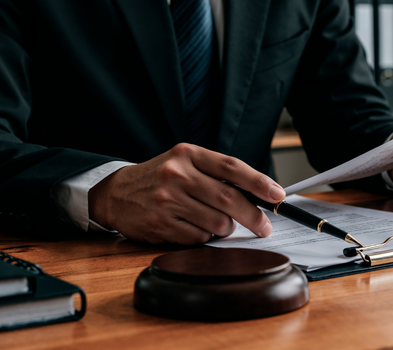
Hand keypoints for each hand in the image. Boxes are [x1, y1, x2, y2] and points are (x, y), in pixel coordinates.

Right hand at [88, 144, 284, 244]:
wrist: (115, 193)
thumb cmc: (159, 177)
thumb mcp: (184, 162)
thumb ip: (216, 173)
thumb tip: (258, 193)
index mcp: (188, 154)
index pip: (231, 167)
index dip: (259, 182)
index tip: (277, 194)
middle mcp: (177, 174)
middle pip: (228, 199)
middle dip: (253, 216)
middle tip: (264, 226)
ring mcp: (167, 200)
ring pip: (217, 222)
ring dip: (226, 228)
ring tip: (219, 224)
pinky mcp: (161, 224)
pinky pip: (198, 237)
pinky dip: (204, 236)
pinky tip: (195, 227)